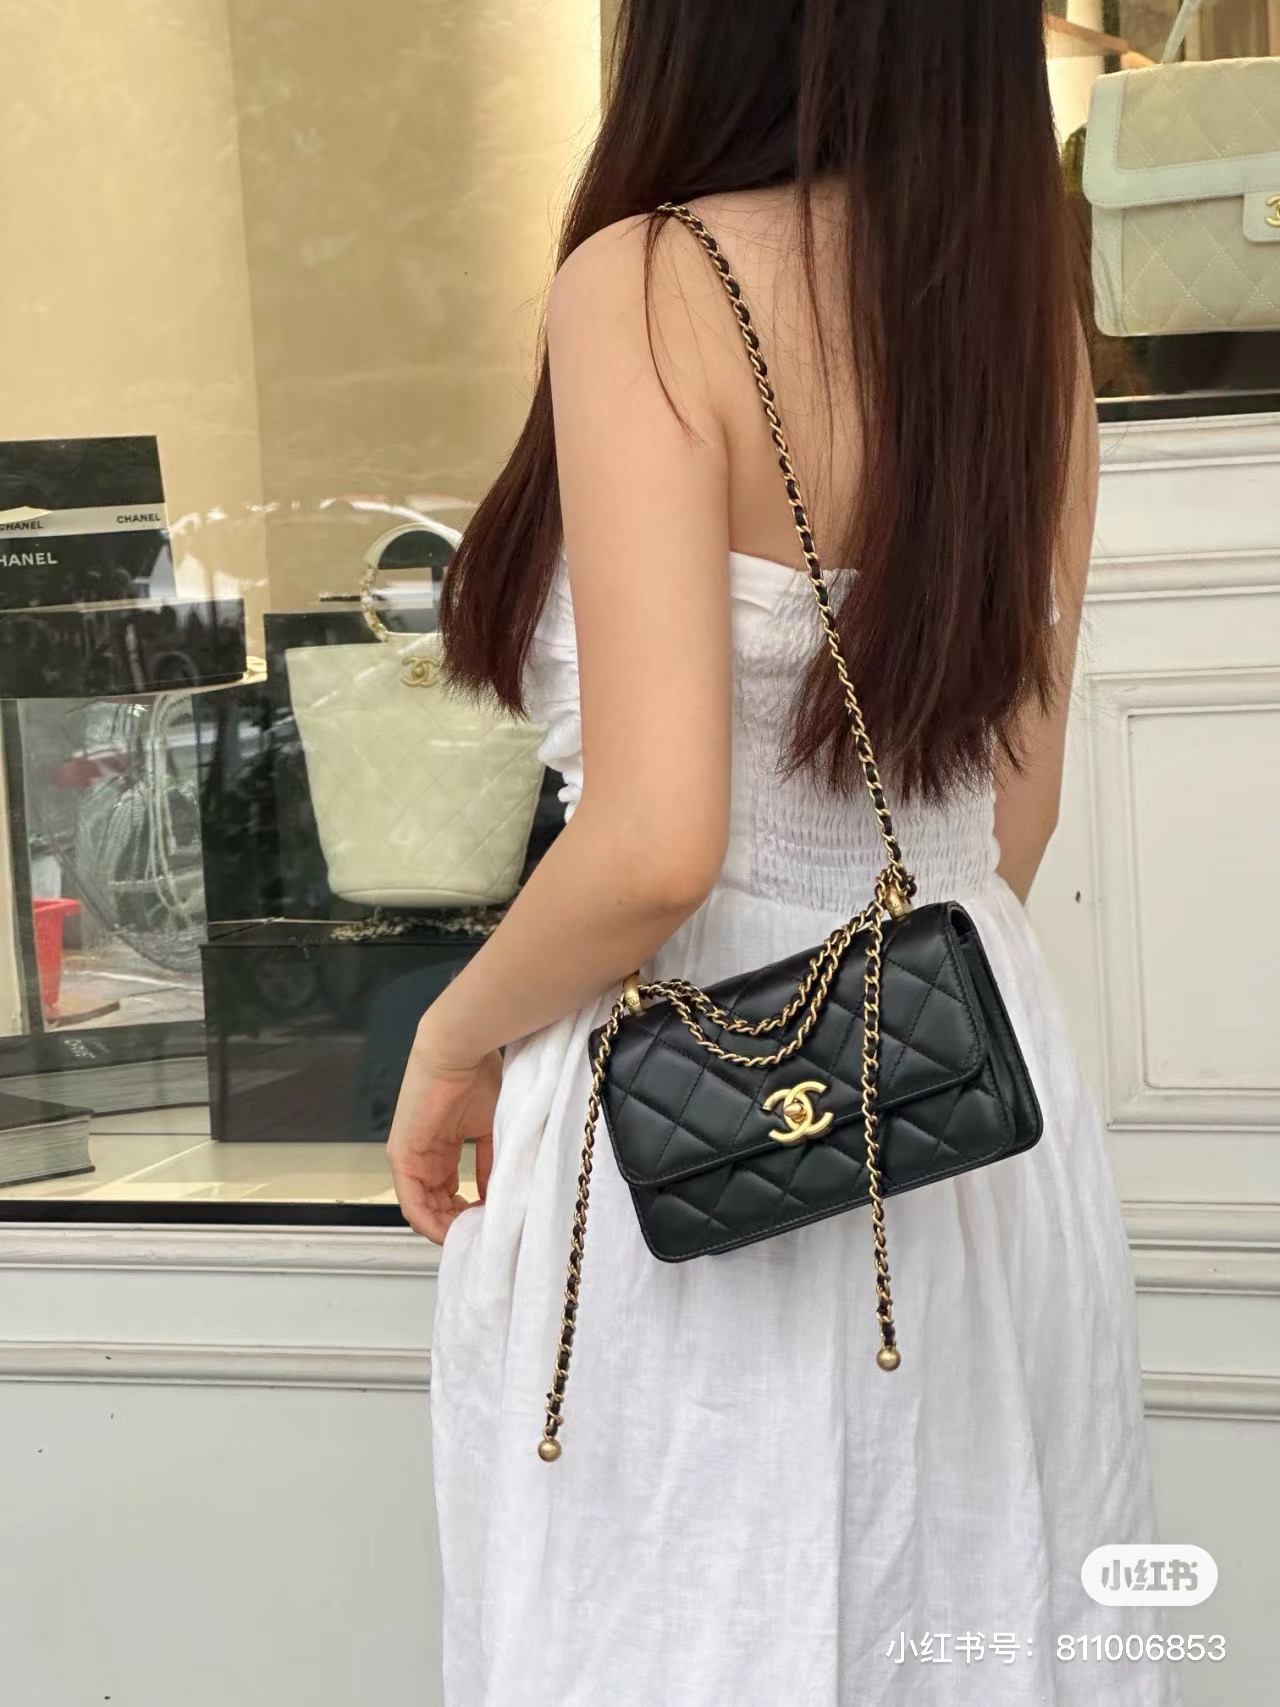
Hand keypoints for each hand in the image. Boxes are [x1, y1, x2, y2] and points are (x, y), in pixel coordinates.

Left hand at [386, 1036, 502, 1242]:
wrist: (459, 1050)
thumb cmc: (478, 1076)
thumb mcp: (492, 1129)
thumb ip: (491, 1164)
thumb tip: (497, 1196)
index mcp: (441, 1147)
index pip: (449, 1192)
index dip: (469, 1212)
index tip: (489, 1222)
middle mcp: (422, 1155)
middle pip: (436, 1205)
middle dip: (459, 1224)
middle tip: (482, 1235)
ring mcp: (409, 1157)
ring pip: (423, 1209)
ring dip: (447, 1227)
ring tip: (472, 1237)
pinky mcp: (401, 1156)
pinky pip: (412, 1202)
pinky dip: (430, 1222)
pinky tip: (451, 1231)